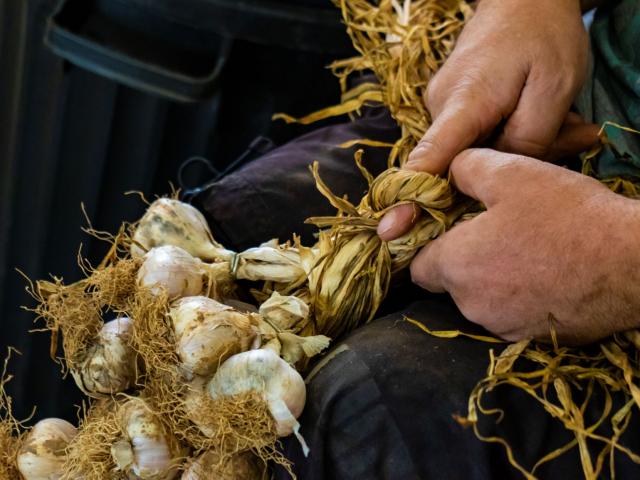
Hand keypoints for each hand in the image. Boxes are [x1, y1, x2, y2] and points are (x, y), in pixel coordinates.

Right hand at [378, 0, 598, 240]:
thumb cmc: (543, 38)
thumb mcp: (554, 89)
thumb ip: (527, 142)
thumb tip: (495, 180)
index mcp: (463, 103)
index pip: (428, 159)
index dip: (409, 198)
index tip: (390, 230)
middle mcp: (440, 107)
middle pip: (455, 164)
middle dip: (500, 169)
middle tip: (566, 136)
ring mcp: (440, 106)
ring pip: (467, 152)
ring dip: (509, 148)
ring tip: (558, 121)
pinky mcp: (449, 106)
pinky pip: (470, 138)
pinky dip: (502, 137)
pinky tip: (534, 116)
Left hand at [409, 149, 639, 344]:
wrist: (633, 264)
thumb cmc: (567, 215)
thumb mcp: (511, 172)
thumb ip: (465, 168)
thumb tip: (447, 172)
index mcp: (456, 265)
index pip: (416, 266)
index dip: (427, 246)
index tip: (447, 230)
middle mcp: (471, 304)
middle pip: (450, 282)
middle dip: (463, 259)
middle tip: (494, 232)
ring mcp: (502, 326)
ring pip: (480, 299)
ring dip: (492, 278)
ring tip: (526, 250)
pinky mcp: (532, 338)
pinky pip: (510, 314)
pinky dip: (518, 297)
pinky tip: (546, 273)